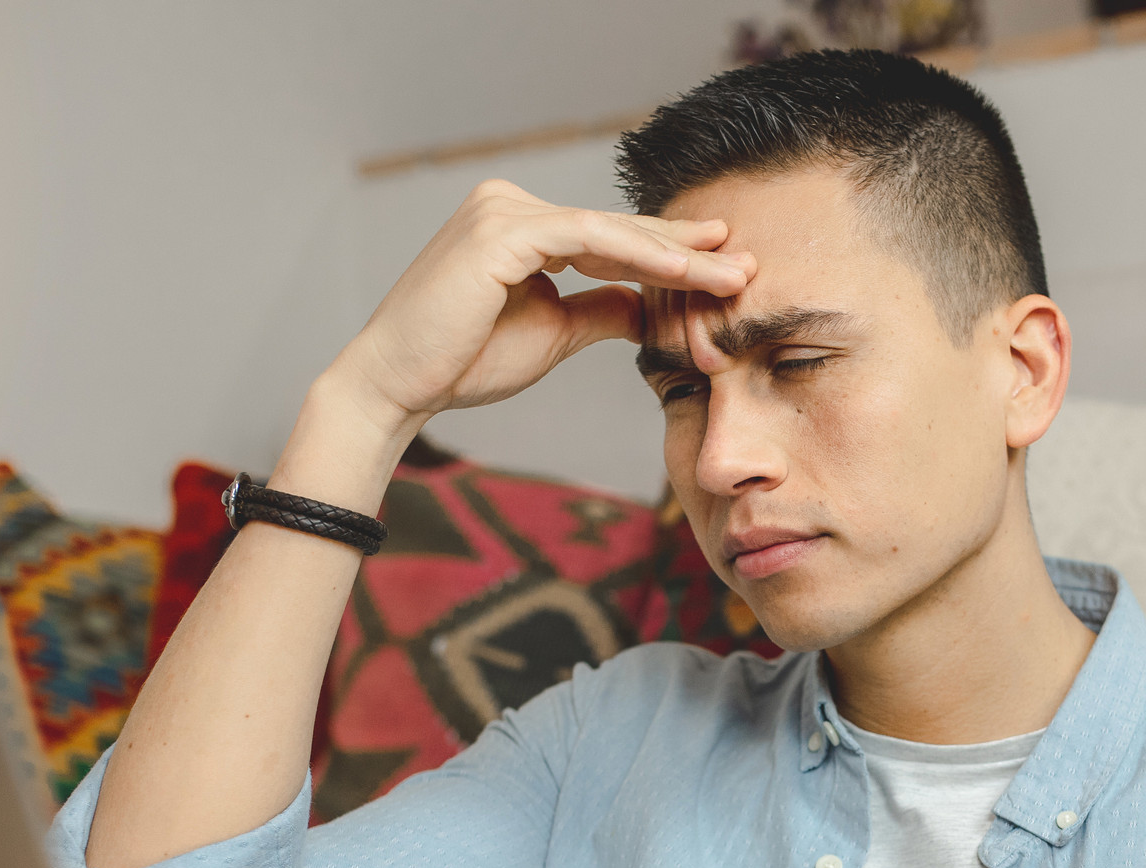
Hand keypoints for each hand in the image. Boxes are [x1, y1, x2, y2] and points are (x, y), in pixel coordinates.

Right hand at [329, 178, 754, 431]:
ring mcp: (502, 210)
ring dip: (675, 258)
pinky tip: (685, 277)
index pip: (607, 237)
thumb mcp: (553, 331)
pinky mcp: (501, 231)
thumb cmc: (464, 362)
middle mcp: (507, 203)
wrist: (399, 386)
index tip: (724, 269)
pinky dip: (640, 260)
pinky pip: (589, 240)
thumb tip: (647, 306)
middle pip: (615, 229)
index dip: (668, 255)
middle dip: (684, 251)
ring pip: (610, 233)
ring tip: (731, 274)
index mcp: (518, 224)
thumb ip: (599, 309)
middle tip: (746, 262)